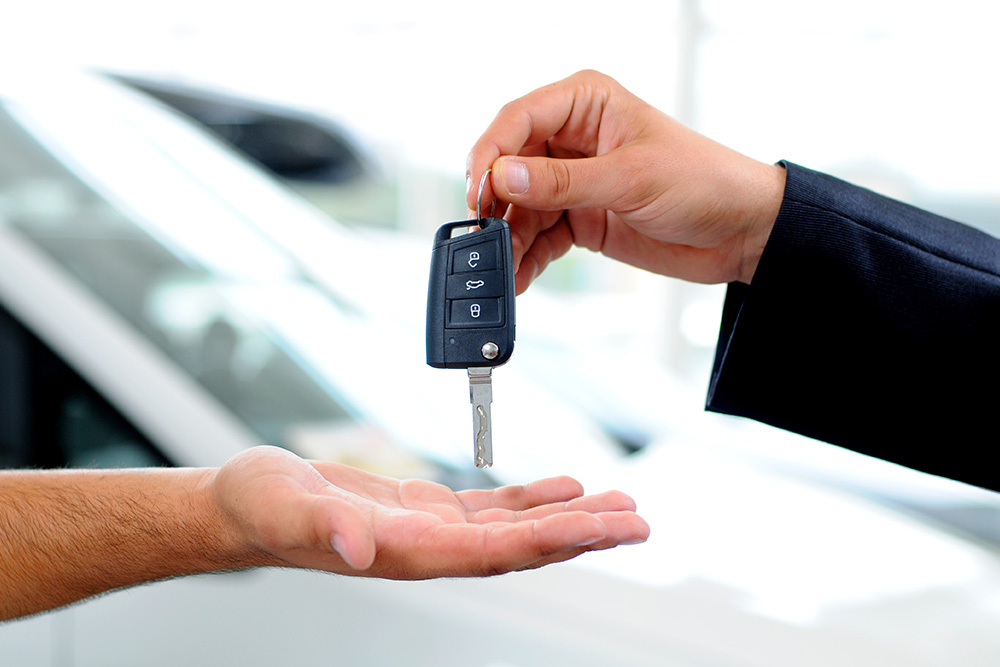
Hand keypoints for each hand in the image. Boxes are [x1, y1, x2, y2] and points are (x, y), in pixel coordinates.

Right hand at [212, 446, 648, 578]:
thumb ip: (329, 529)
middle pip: (522, 547)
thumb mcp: (287, 510)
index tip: (603, 527)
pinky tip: (561, 488)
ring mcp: (431, 532)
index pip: (496, 553)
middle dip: (582, 534)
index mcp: (407, 554)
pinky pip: (492, 509)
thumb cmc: (262, 510)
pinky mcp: (425, 510)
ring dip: (569, 518)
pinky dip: (531, 499)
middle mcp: (430, 550)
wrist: (246, 506)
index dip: (552, 540)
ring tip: (617, 506)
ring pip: (516, 529)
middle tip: (637, 521)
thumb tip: (362, 548)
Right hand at [466, 70, 785, 289]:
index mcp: (587, 104)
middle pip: (510, 165)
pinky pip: (540, 235)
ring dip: (509, 238)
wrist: (741, 232)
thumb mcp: (631, 178)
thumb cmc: (704, 182)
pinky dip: (528, 257)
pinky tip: (520, 277)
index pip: (518, 119)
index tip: (479, 190)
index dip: (491, 154)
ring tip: (502, 267)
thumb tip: (504, 177)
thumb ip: (563, 182)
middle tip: (485, 235)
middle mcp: (573, 138)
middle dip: (496, 203)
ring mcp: (574, 180)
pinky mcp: (580, 216)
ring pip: (521, 206)